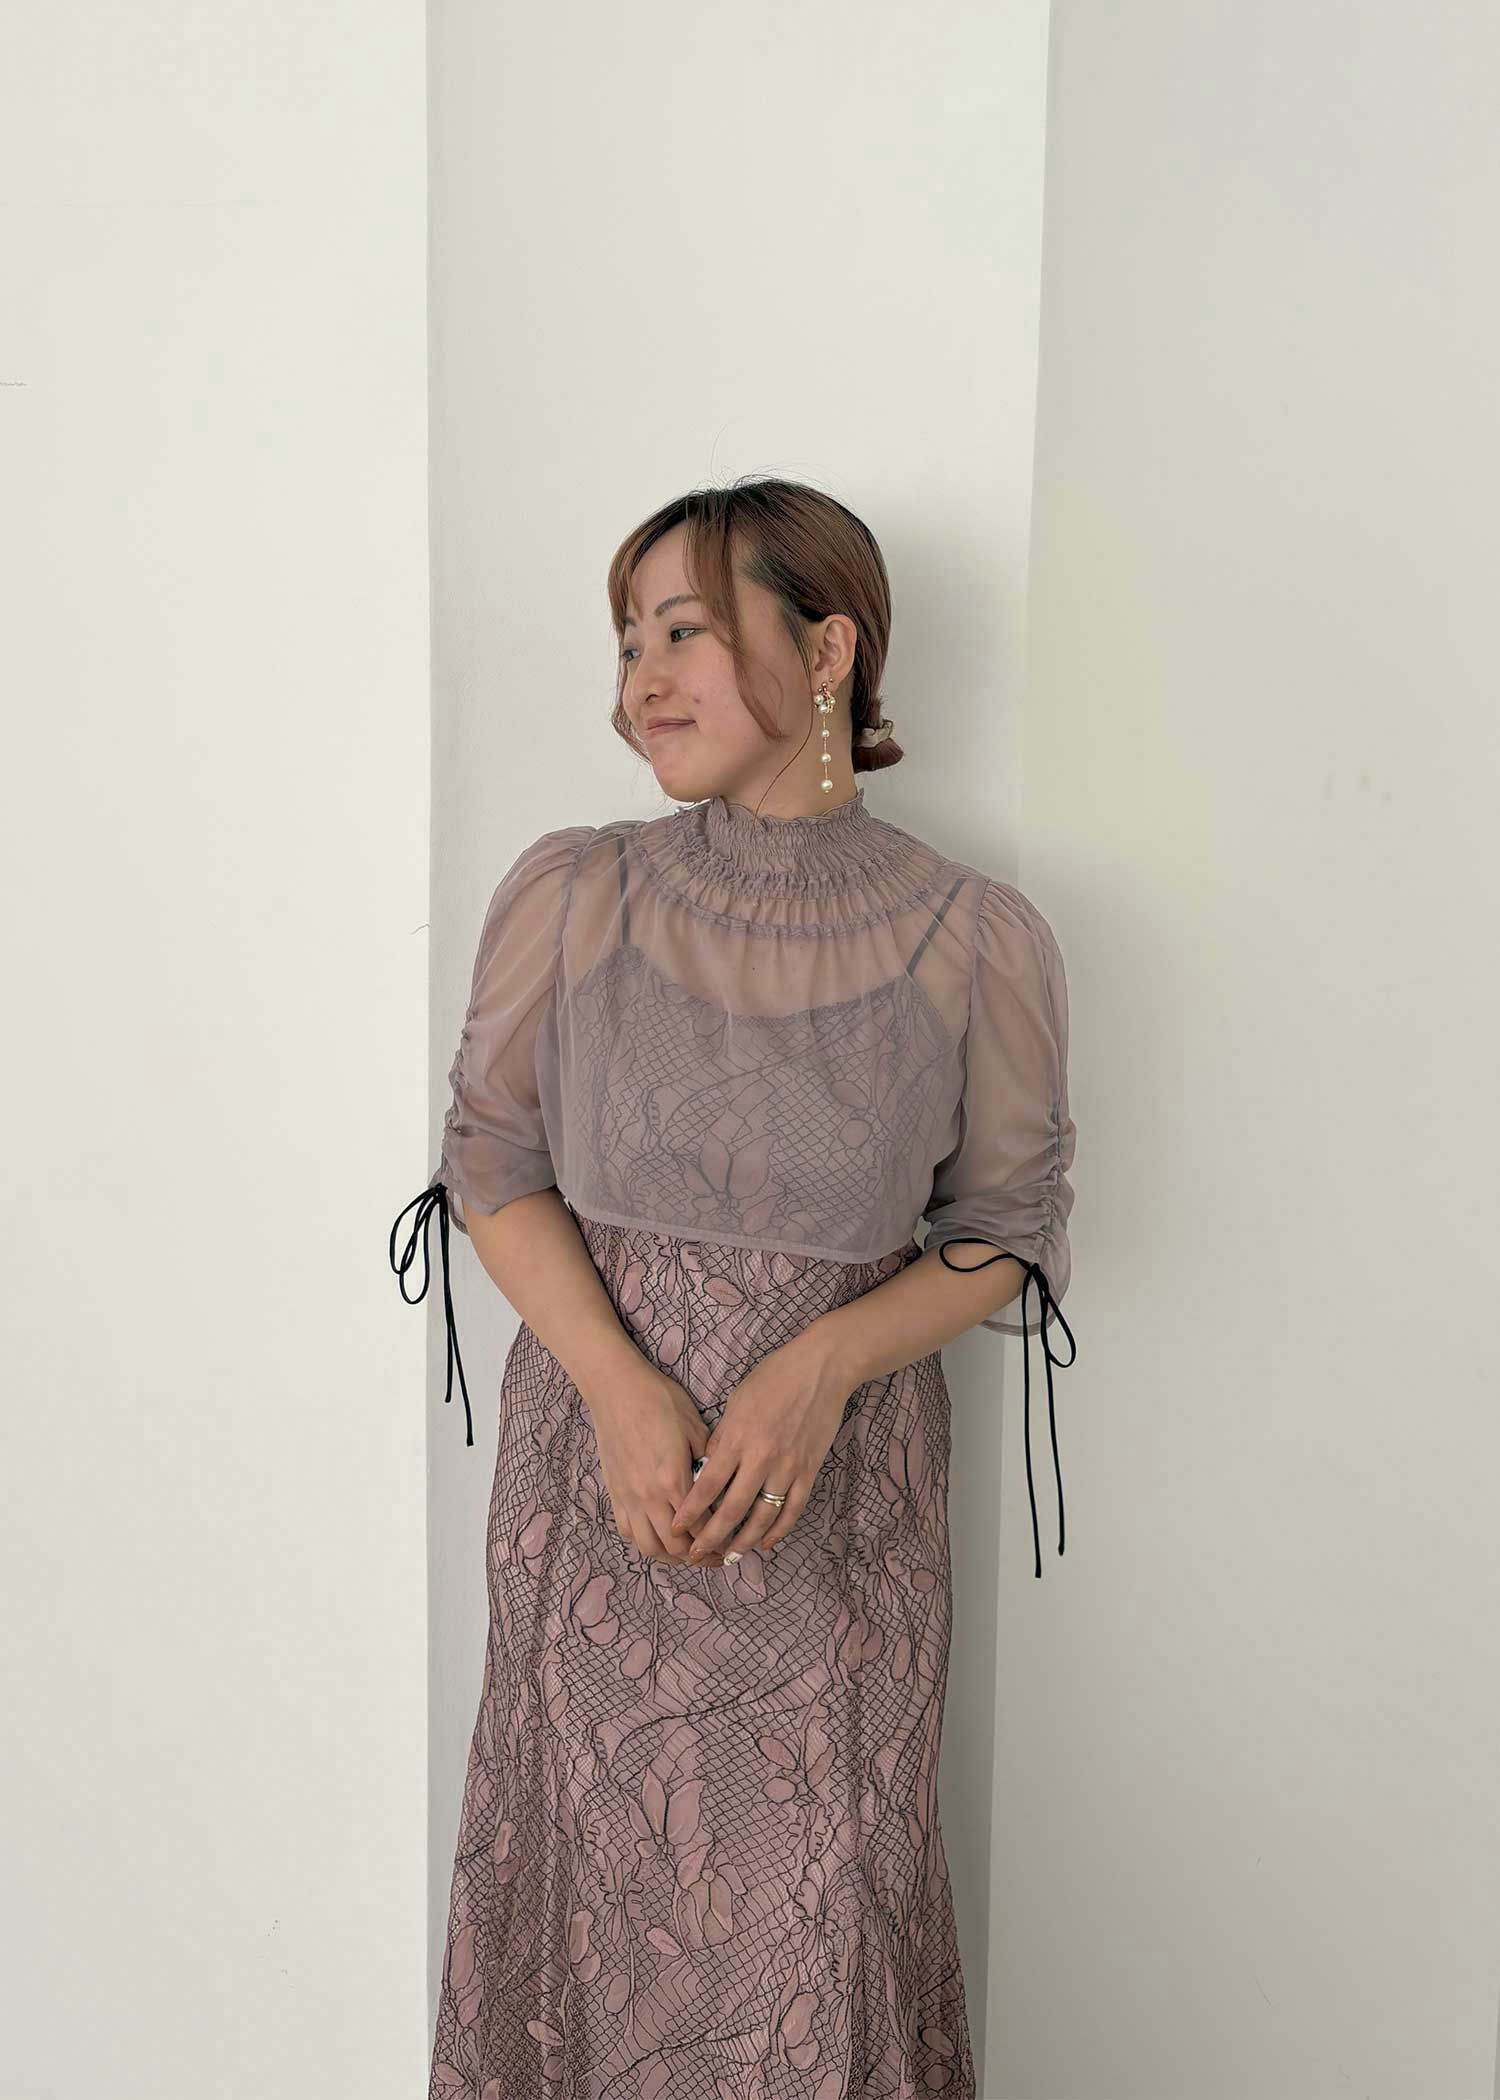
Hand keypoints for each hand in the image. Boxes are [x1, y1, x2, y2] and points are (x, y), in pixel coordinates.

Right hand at [588, 1365, 709, 1562]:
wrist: (617, 1388)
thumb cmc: (659, 1400)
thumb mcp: (695, 1426)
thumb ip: (709, 1460)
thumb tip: (721, 1482)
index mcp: (674, 1479)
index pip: (700, 1526)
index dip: (717, 1540)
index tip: (729, 1543)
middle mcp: (649, 1496)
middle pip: (675, 1547)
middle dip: (696, 1556)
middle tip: (712, 1554)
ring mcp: (628, 1496)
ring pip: (648, 1546)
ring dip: (669, 1556)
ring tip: (685, 1553)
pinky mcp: (614, 1492)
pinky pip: (626, 1530)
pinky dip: (642, 1539)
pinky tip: (656, 1533)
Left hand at [667, 1327, 857, 1564]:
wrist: (821, 1368)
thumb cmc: (775, 1376)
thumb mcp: (737, 1400)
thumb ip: (722, 1436)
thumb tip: (708, 1465)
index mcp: (738, 1437)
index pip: (707, 1484)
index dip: (690, 1511)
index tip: (676, 1529)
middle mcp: (761, 1457)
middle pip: (732, 1509)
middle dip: (712, 1537)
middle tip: (697, 1555)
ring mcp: (788, 1466)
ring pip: (763, 1516)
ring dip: (745, 1541)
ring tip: (730, 1556)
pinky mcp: (809, 1470)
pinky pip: (793, 1508)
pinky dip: (780, 1529)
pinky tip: (767, 1542)